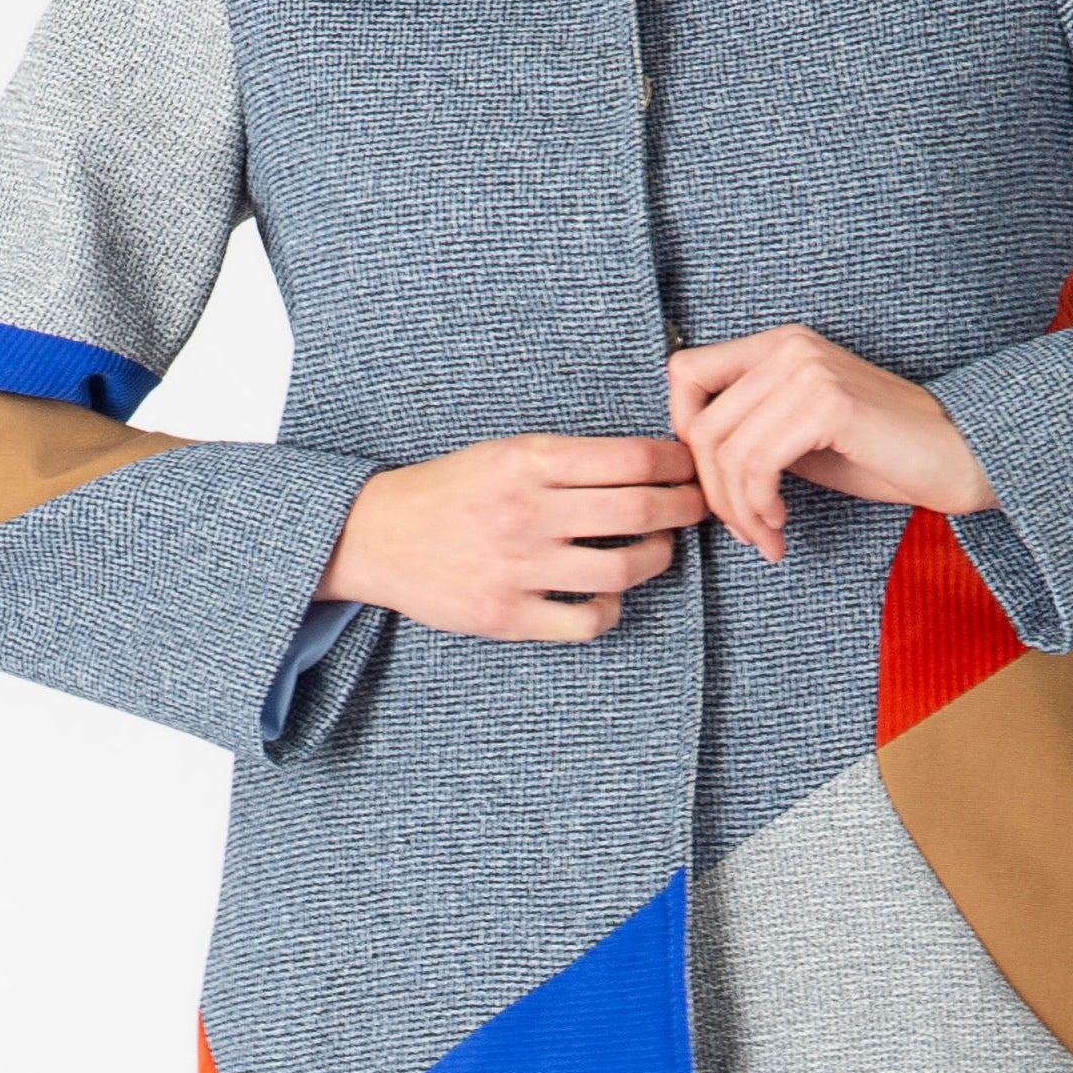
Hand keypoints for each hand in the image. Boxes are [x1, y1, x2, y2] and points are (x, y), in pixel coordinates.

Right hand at [317, 433, 707, 643]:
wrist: (375, 535)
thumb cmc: (448, 490)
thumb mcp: (503, 452)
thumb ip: (567, 459)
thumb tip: (647, 462)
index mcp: (527, 461)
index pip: (631, 459)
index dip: (677, 464)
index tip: (690, 467)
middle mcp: (527, 513)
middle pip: (640, 513)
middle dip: (684, 509)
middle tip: (696, 507)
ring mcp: (518, 568)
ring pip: (622, 572)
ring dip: (656, 560)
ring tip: (658, 550)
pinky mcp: (507, 615)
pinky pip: (586, 621)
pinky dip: (610, 610)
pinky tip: (608, 596)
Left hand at [666, 326, 992, 566]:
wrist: (959, 456)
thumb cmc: (883, 454)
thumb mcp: (800, 437)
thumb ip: (751, 432)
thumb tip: (693, 462)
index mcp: (779, 346)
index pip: (684, 372)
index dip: (682, 432)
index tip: (714, 479)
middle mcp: (789, 347)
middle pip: (700, 425)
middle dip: (714, 492)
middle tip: (746, 529)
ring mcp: (807, 370)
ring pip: (725, 451)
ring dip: (739, 510)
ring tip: (766, 535)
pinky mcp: (827, 404)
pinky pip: (758, 464)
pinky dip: (759, 505)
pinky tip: (781, 522)